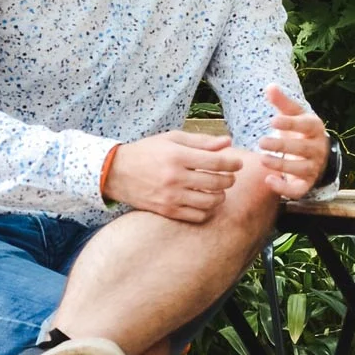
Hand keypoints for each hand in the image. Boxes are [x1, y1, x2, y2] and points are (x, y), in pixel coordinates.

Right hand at [109, 128, 245, 223]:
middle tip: (229, 176)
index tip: (237, 163)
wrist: (116, 172)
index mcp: (177, 156)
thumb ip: (201, 141)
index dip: (233, 163)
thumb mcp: (172, 139)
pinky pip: (197, 216)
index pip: (217, 162)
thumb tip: (228, 142)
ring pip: (210, 202)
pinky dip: (207, 210)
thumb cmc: (147, 152)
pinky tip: (205, 202)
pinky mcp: (167, 211)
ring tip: (217, 190)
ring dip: (220, 196)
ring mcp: (171, 197)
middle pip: (217, 183)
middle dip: (229, 179)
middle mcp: (175, 178)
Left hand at [259, 84, 329, 200]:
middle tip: (261, 141)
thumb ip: (282, 103)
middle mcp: (318, 148)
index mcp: (315, 128)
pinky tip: (269, 181)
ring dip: (281, 165)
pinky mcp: (307, 183)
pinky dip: (284, 188)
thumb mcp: (294, 115)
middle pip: (302, 148)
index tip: (272, 121)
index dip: (290, 124)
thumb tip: (270, 86)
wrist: (318, 155)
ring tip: (262, 159)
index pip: (305, 125)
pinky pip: (299, 190)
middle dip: (281, 146)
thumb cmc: (301, 131)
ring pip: (300, 168)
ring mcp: (314, 167)